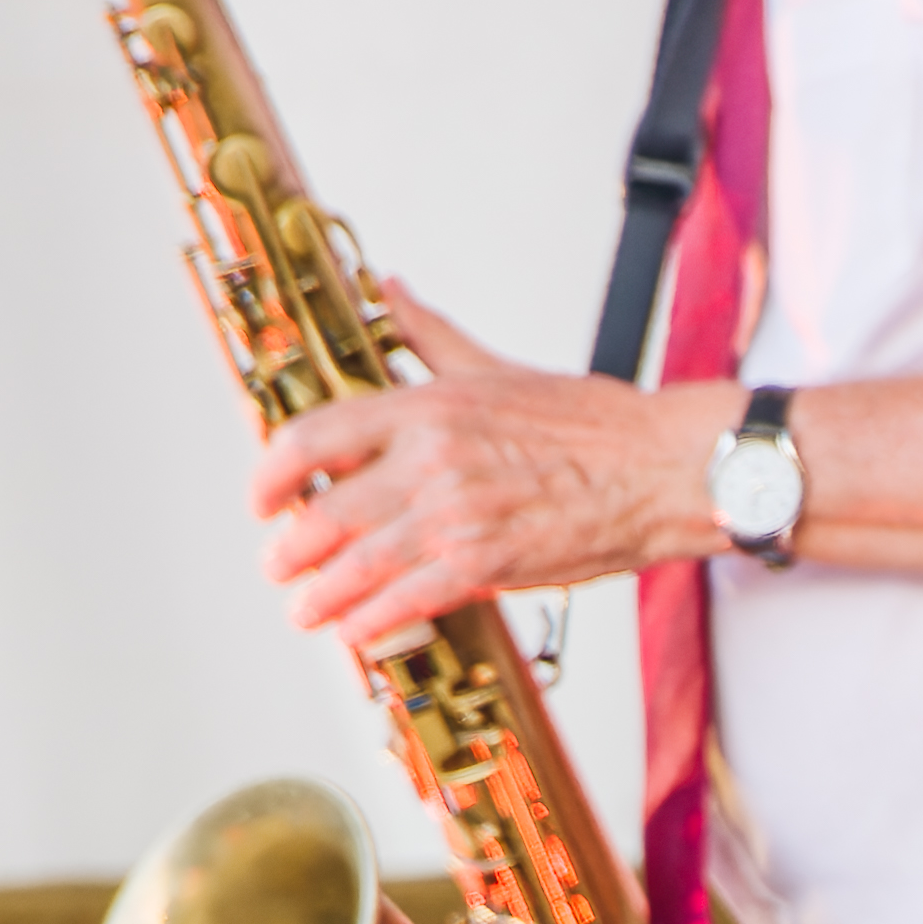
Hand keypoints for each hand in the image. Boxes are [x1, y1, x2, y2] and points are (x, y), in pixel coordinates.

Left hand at [253, 280, 714, 654]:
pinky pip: (406, 601)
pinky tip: (357, 632)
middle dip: (289, 549)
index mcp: (432, 406)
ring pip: (356, 565)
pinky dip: (371, 623)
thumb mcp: (497, 367)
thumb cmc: (593, 423)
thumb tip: (390, 291)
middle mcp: (433, 458)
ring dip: (319, 596)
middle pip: (324, 511)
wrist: (660, 467)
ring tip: (306, 609)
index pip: (317, 435)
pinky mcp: (486, 564)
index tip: (262, 495)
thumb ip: (429, 335)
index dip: (271, 473)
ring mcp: (456, 514)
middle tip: (280, 564)